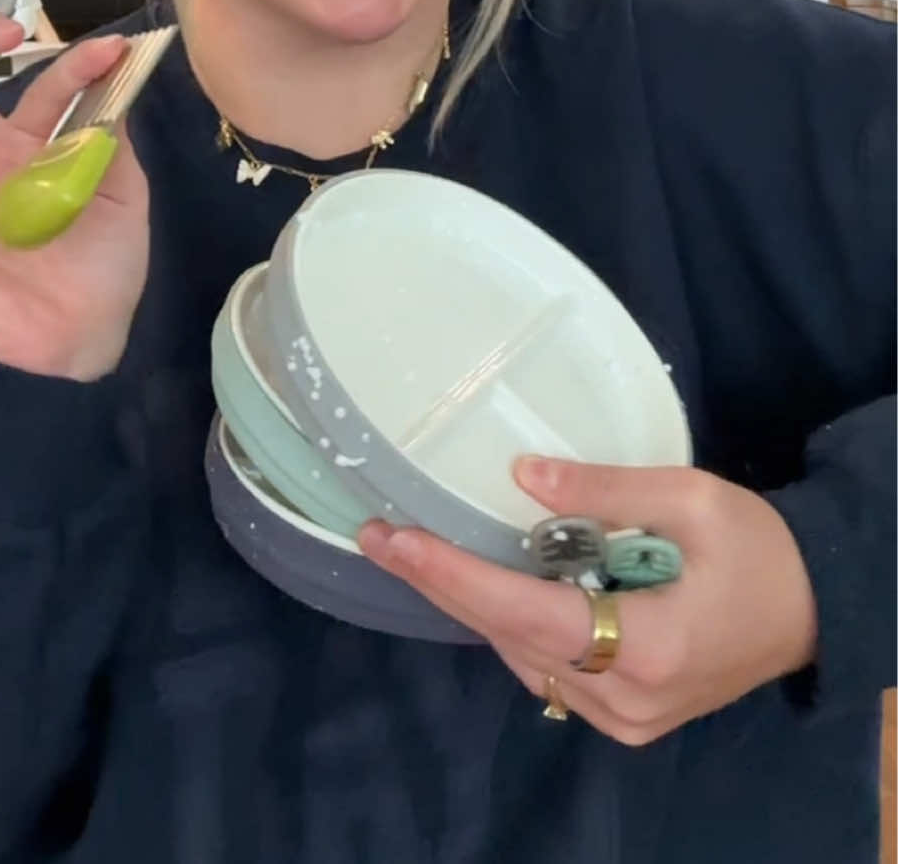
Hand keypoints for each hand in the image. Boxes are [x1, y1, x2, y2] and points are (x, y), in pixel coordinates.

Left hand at [359, 457, 818, 746]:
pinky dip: (515, 627)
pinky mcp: (628, 719)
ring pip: (524, 659)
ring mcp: (625, 718)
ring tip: (417, 552)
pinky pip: (550, 672)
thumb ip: (603, 490)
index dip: (451, 574)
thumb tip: (520, 476)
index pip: (522, 611)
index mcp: (644, 645)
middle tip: (378, 536)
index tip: (393, 540)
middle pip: (508, 637)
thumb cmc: (758, 548)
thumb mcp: (690, 499)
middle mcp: (624, 697)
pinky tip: (485, 585)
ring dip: (472, 605)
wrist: (816, 609)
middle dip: (440, 584)